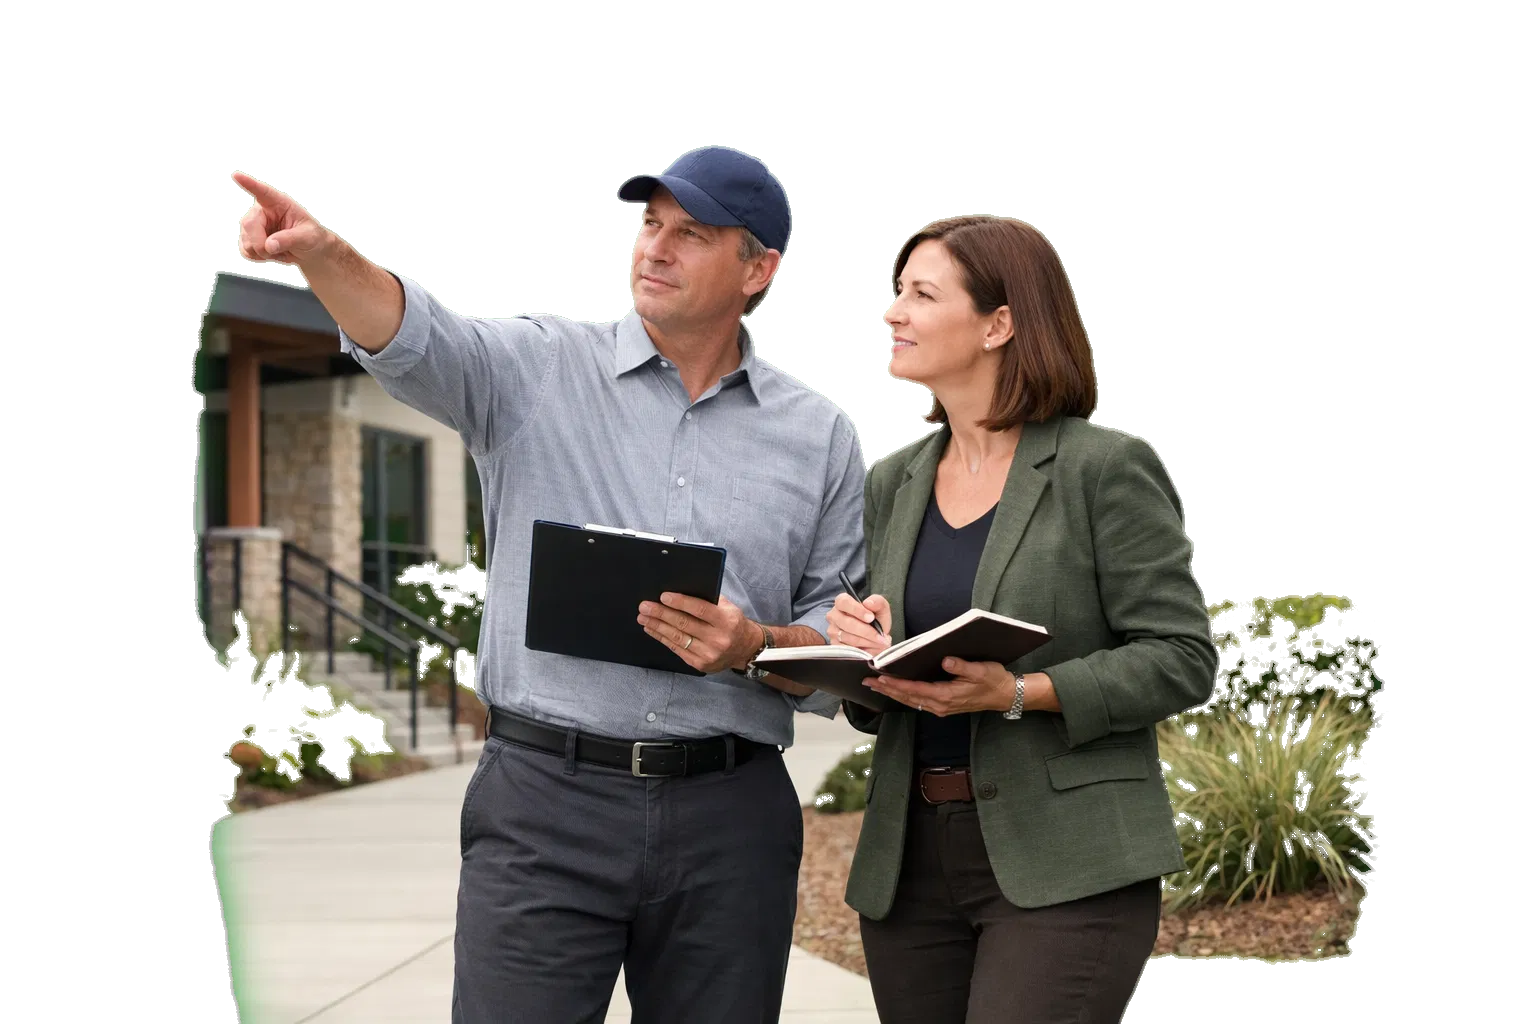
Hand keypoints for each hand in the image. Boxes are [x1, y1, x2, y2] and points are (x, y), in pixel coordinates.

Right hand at [232, 172, 333, 267]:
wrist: (310, 252)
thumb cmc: (312, 238)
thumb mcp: (307, 237)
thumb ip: (289, 239)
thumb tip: (269, 246)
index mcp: (278, 203)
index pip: (262, 192)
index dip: (248, 184)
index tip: (236, 176)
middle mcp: (262, 211)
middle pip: (249, 225)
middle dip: (261, 245)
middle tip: (278, 253)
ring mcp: (254, 226)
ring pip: (245, 241)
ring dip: (262, 254)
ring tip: (280, 252)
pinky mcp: (250, 240)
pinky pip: (244, 251)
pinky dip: (257, 259)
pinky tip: (270, 257)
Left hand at [638, 592, 761, 674]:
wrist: (745, 649)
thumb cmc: (732, 622)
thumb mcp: (727, 607)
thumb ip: (708, 599)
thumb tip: (680, 590)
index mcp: (727, 621)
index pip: (700, 610)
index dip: (680, 602)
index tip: (663, 596)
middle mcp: (718, 639)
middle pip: (684, 624)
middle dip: (661, 614)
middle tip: (644, 606)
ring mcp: (708, 654)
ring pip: (677, 638)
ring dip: (657, 627)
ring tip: (643, 618)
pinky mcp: (700, 664)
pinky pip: (677, 649)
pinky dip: (662, 638)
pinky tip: (652, 630)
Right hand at [827, 592, 891, 654]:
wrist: (875, 636)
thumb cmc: (875, 620)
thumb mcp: (881, 608)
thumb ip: (878, 602)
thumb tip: (868, 603)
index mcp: (842, 602)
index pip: (844, 602)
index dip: (857, 610)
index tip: (871, 618)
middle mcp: (834, 615)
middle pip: (846, 622)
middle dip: (866, 631)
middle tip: (880, 636)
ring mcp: (832, 631)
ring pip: (847, 637)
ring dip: (866, 641)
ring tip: (878, 642)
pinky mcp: (835, 644)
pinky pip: (846, 648)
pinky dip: (861, 649)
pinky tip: (871, 647)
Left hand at [864, 658, 1041, 715]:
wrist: (1006, 696)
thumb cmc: (994, 681)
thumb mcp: (981, 670)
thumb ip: (962, 666)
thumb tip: (944, 660)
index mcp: (946, 695)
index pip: (914, 689)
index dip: (895, 684)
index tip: (879, 677)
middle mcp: (940, 705)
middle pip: (907, 697)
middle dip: (887, 689)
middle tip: (867, 681)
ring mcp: (941, 707)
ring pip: (911, 701)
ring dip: (893, 693)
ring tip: (876, 685)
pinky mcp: (944, 706)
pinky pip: (918, 702)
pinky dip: (905, 696)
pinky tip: (897, 690)